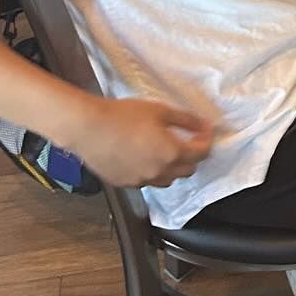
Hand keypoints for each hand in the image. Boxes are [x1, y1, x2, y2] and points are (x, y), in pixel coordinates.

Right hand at [73, 96, 216, 188]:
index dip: (206, 140)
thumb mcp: (160, 111)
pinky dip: (151, 172)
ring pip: (167, 180)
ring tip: (164, 150)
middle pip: (188, 170)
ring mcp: (142, 181)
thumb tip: (203, 125)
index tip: (204, 130)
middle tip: (187, 140)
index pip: (201, 153)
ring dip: (172, 167)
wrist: (89, 128)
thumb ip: (186, 120)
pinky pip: (146, 181)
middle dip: (192, 156)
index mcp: (172, 154)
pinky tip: (142, 157)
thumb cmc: (123, 116)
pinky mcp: (125, 184)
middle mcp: (160, 172)